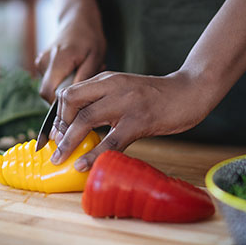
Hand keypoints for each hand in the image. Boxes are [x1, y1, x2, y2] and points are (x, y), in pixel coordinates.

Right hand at [35, 14, 105, 102]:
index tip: (79, 101)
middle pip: (47, 93)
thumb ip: (84, 77)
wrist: (77, 20)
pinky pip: (50, 81)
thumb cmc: (89, 38)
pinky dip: (62, 80)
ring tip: (81, 73)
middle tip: (83, 84)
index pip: (49, 93)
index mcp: (58, 60)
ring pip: (49, 87)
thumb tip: (75, 98)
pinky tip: (74, 70)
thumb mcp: (95, 57)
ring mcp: (40, 62)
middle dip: (65, 96)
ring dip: (65, 86)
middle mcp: (44, 62)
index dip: (61, 103)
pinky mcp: (40, 64)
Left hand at [49, 70, 213, 170]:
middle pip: (70, 102)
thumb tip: (81, 126)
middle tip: (57, 148)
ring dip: (68, 143)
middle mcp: (112, 86)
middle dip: (59, 128)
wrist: (189, 91)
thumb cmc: (156, 96)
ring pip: (85, 120)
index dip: (57, 115)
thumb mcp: (125, 90)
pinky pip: (111, 140)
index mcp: (106, 79)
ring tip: (60, 159)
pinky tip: (84, 165)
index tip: (56, 134)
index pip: (69, 93)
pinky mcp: (139, 120)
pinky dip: (94, 155)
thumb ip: (104, 100)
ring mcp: (125, 102)